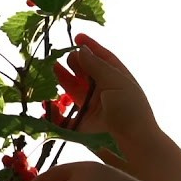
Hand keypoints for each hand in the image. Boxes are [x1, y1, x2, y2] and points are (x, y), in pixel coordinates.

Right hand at [59, 33, 160, 170]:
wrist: (132, 144)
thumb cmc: (130, 109)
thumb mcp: (115, 82)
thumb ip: (96, 66)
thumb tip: (80, 50)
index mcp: (118, 79)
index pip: (104, 58)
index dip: (91, 47)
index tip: (77, 36)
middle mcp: (105, 91)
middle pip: (86, 71)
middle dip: (74, 61)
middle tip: (63, 55)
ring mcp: (93, 107)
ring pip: (74, 88)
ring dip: (63, 78)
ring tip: (52, 67)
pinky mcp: (82, 124)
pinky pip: (65, 114)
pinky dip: (55, 108)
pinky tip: (48, 99)